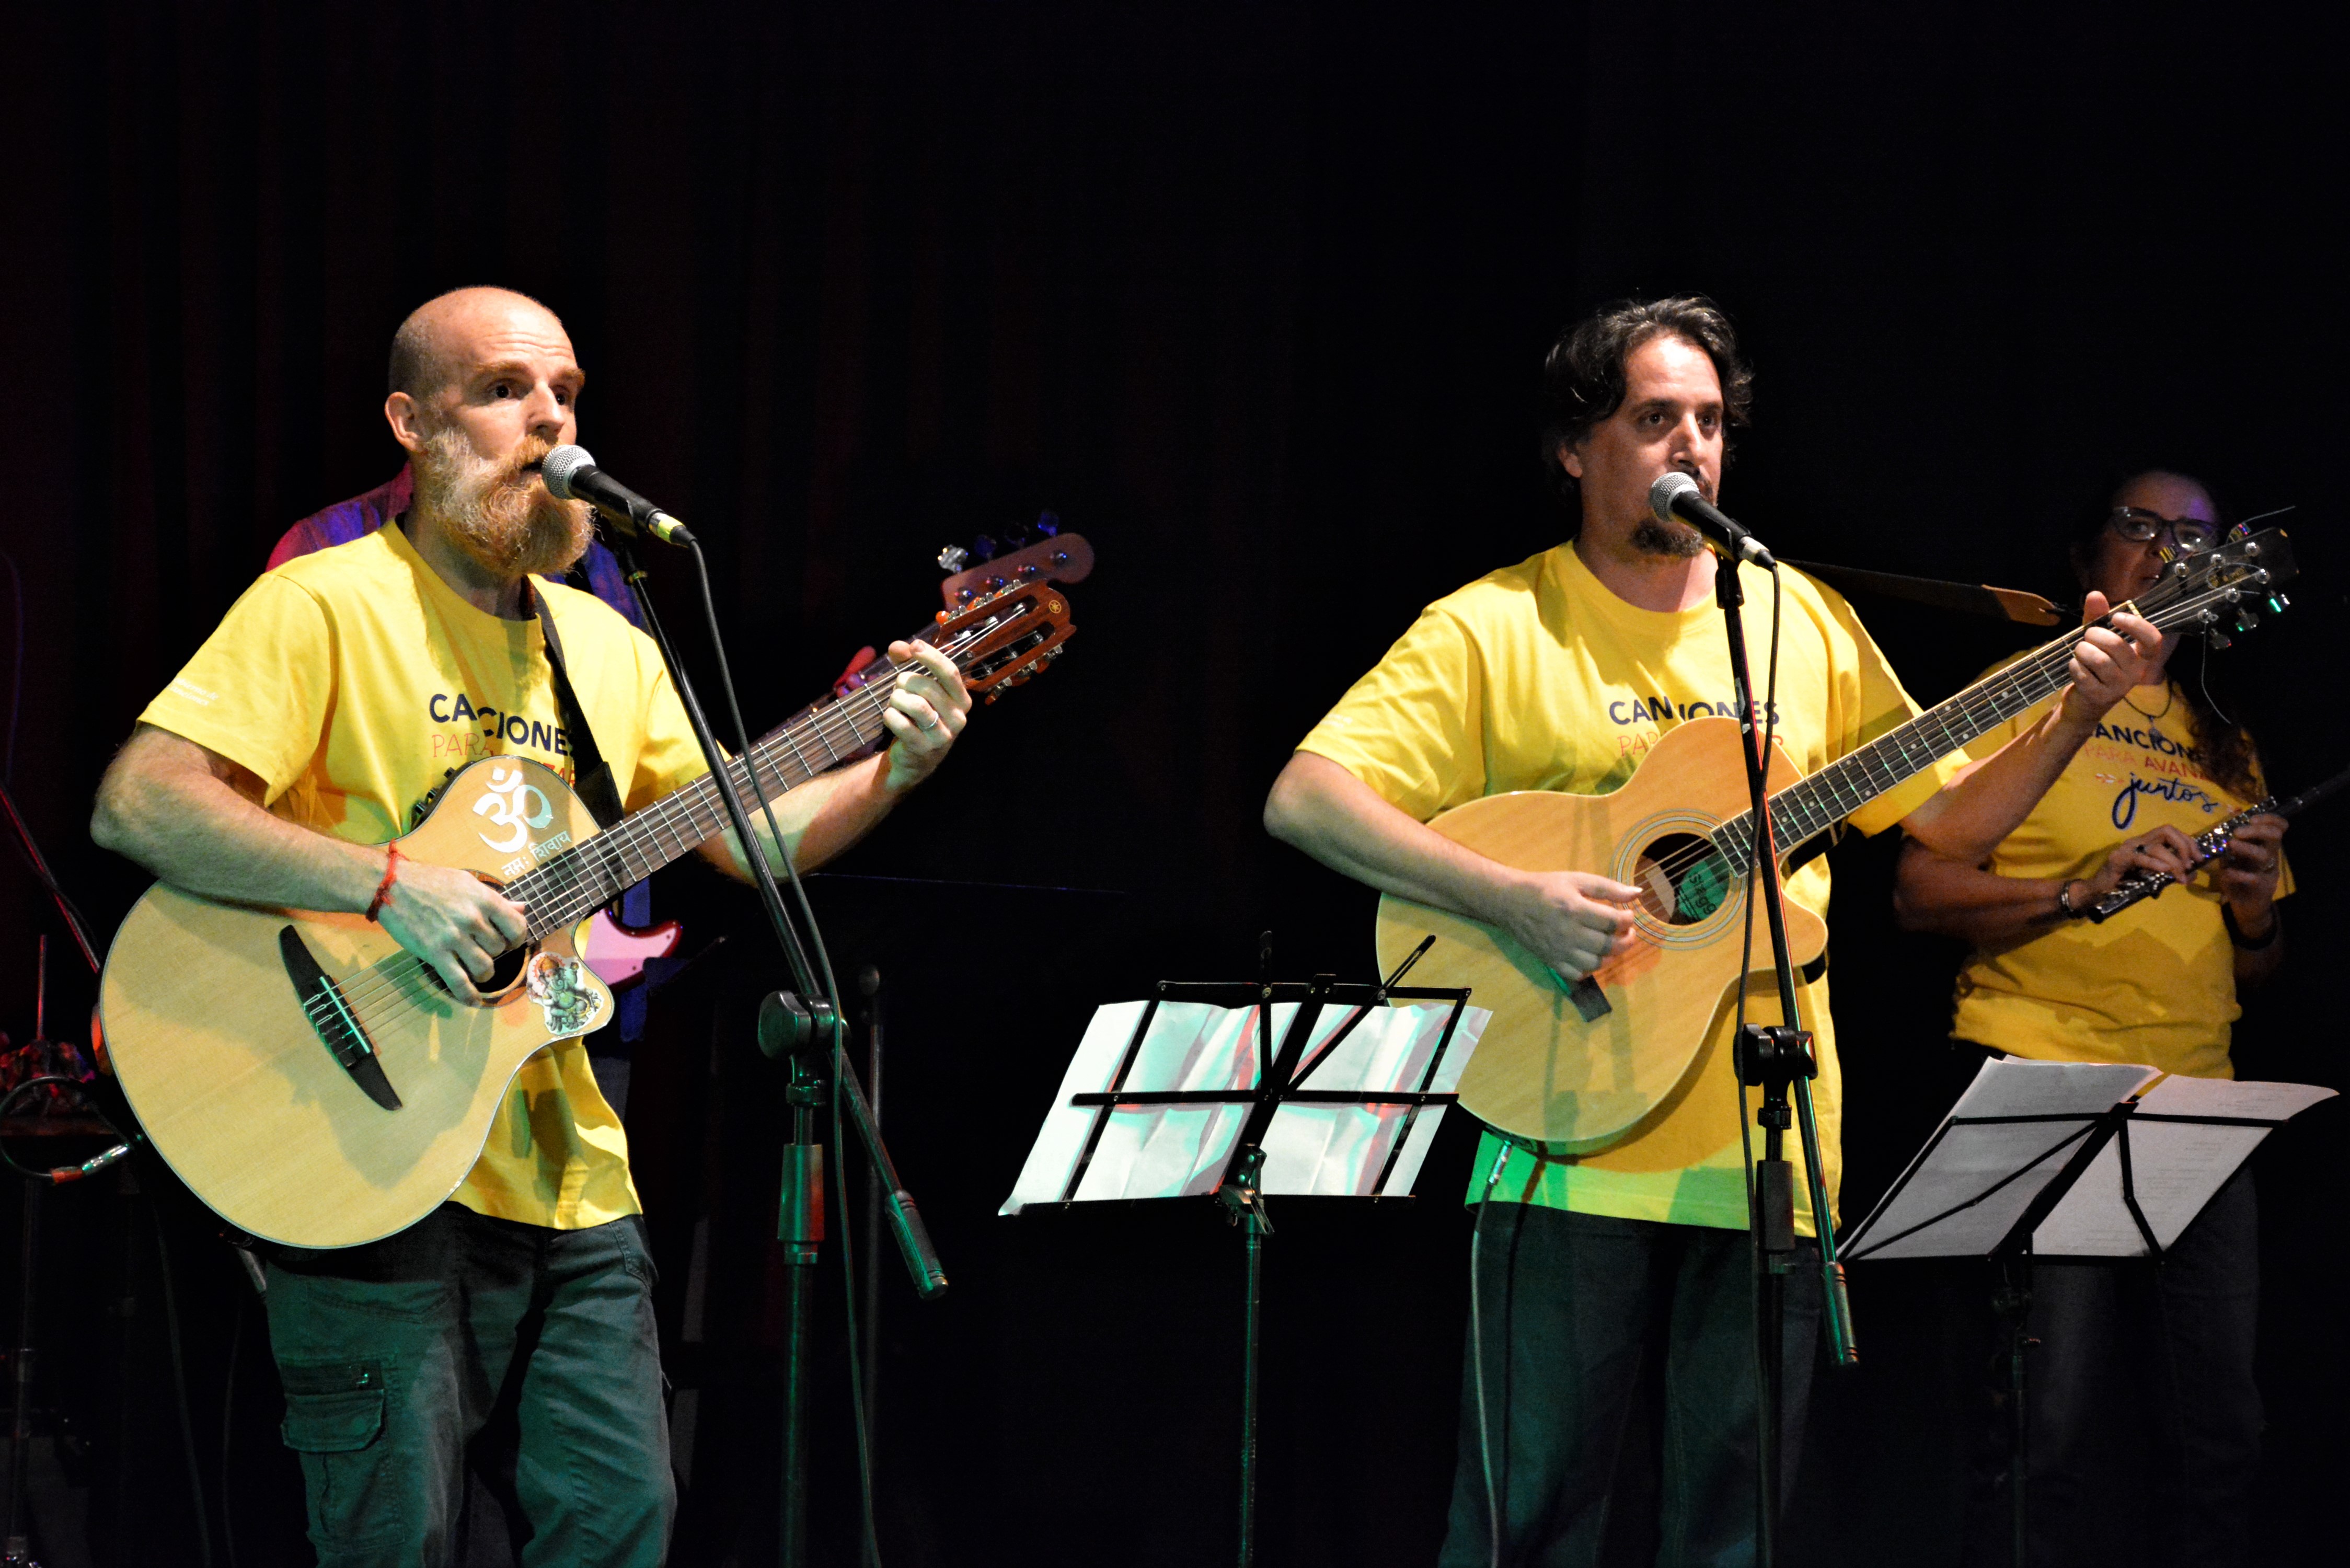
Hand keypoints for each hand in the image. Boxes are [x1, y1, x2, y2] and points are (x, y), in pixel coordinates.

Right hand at [375, 855, 530, 1002]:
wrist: (392, 886)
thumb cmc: (431, 881)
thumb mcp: (467, 883)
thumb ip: (495, 899)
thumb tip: (522, 908)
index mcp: (483, 899)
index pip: (516, 926)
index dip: (517, 938)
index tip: (510, 941)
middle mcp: (472, 919)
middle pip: (499, 949)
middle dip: (493, 952)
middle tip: (481, 948)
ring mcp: (453, 938)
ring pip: (484, 968)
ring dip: (483, 972)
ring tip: (476, 968)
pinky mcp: (435, 953)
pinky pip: (458, 981)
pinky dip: (468, 995)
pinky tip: (474, 1001)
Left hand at [878, 640, 971, 789]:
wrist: (915, 758)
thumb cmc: (918, 718)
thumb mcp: (918, 690)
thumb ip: (908, 664)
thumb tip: (897, 647)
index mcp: (962, 700)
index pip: (950, 673)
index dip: (931, 657)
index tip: (914, 646)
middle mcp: (958, 717)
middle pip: (926, 686)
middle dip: (905, 682)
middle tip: (899, 688)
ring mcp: (943, 735)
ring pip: (914, 704)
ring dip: (896, 699)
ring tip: (895, 703)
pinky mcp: (924, 748)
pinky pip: (901, 723)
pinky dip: (890, 716)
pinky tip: (891, 718)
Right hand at [1493, 869, 1643, 982]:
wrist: (1511, 902)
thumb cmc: (1546, 887)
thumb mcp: (1576, 879)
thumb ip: (1608, 887)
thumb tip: (1638, 894)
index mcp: (1575, 909)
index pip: (1613, 921)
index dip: (1628, 919)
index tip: (1628, 914)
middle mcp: (1569, 933)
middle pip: (1608, 946)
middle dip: (1626, 940)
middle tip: (1627, 932)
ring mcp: (1560, 951)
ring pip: (1596, 964)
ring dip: (1610, 955)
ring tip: (1610, 943)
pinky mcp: (1552, 962)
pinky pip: (1578, 974)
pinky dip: (1590, 968)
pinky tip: (1591, 955)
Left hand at [2058, 592, 2164, 725]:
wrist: (2084, 701)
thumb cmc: (2094, 663)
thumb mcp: (2096, 638)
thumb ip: (2097, 617)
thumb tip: (2095, 594)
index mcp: (2140, 656)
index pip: (2153, 640)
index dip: (2137, 625)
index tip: (2116, 617)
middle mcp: (2135, 672)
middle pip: (2117, 645)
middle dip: (2094, 635)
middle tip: (2086, 636)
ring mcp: (2119, 687)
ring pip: (2098, 660)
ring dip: (2082, 651)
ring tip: (2080, 651)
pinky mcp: (2101, 697)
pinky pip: (2083, 674)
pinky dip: (2074, 666)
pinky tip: (2075, 667)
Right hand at [2073, 824, 2198, 904]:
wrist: (2098, 891)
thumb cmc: (2124, 883)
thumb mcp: (2152, 876)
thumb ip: (2169, 872)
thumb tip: (2192, 874)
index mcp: (2146, 842)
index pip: (2172, 832)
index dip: (2188, 842)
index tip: (2199, 858)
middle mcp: (2137, 841)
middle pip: (2166, 831)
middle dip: (2184, 846)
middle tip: (2190, 865)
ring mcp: (2127, 848)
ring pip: (2157, 847)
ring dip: (2174, 862)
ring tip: (2180, 877)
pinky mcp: (2118, 859)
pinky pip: (2140, 858)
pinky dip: (2155, 863)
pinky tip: (2164, 870)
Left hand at [2211, 812, 2285, 925]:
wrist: (2246, 908)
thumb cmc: (2239, 879)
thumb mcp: (2233, 860)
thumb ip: (2231, 845)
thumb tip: (2224, 825)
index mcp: (2266, 848)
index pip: (2278, 829)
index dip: (2270, 820)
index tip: (2252, 818)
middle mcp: (2271, 858)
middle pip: (2274, 837)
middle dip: (2257, 830)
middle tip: (2237, 832)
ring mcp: (2268, 873)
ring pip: (2265, 856)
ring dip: (2246, 848)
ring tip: (2230, 846)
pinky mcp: (2263, 889)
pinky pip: (2254, 878)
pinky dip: (2238, 874)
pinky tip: (2227, 873)